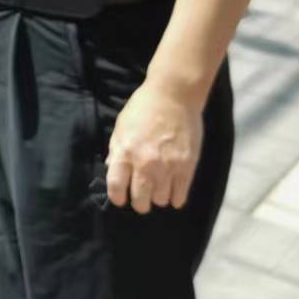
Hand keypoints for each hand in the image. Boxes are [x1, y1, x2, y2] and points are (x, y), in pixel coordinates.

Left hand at [106, 79, 203, 212]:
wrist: (174, 96)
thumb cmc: (143, 108)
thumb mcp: (122, 126)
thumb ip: (116, 149)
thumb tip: (111, 168)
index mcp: (125, 151)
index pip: (116, 187)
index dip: (117, 197)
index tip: (121, 199)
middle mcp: (145, 163)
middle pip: (140, 200)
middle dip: (139, 202)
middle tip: (141, 197)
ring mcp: (167, 166)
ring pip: (161, 200)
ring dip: (158, 197)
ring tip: (158, 188)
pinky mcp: (187, 167)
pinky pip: (180, 196)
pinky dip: (175, 198)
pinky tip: (173, 192)